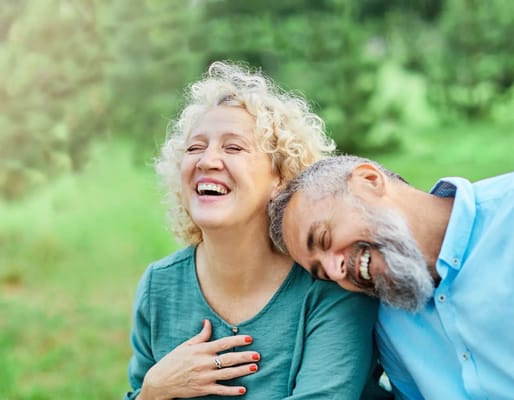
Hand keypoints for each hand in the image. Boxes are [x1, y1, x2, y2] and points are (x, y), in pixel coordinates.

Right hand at [138, 319, 259, 398]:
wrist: (160, 381)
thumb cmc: (173, 361)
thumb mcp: (186, 345)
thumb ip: (201, 335)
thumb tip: (208, 321)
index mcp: (201, 350)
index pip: (223, 343)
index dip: (237, 341)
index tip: (249, 338)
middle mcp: (204, 363)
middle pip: (228, 359)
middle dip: (244, 356)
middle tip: (257, 355)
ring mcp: (204, 377)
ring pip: (227, 374)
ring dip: (242, 371)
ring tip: (255, 367)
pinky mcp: (203, 389)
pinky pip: (220, 390)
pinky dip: (232, 391)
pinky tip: (243, 389)